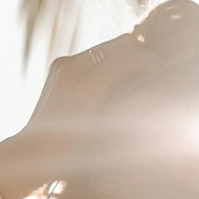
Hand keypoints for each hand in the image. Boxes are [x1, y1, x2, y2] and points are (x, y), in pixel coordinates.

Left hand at [13, 33, 164, 183]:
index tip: (164, 74)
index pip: (131, 54)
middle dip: (140, 56)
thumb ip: (132, 103)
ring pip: (107, 48)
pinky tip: (113, 84)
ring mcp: (64, 64)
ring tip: (136, 80)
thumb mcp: (110, 132)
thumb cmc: (74, 154)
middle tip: (154, 74)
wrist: (34, 153)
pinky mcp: (58, 67)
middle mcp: (74, 68)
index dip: (152, 61)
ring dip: (124, 59)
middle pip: (121, 44)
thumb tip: (157, 80)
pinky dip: (107, 65)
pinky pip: (92, 56)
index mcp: (88, 86)